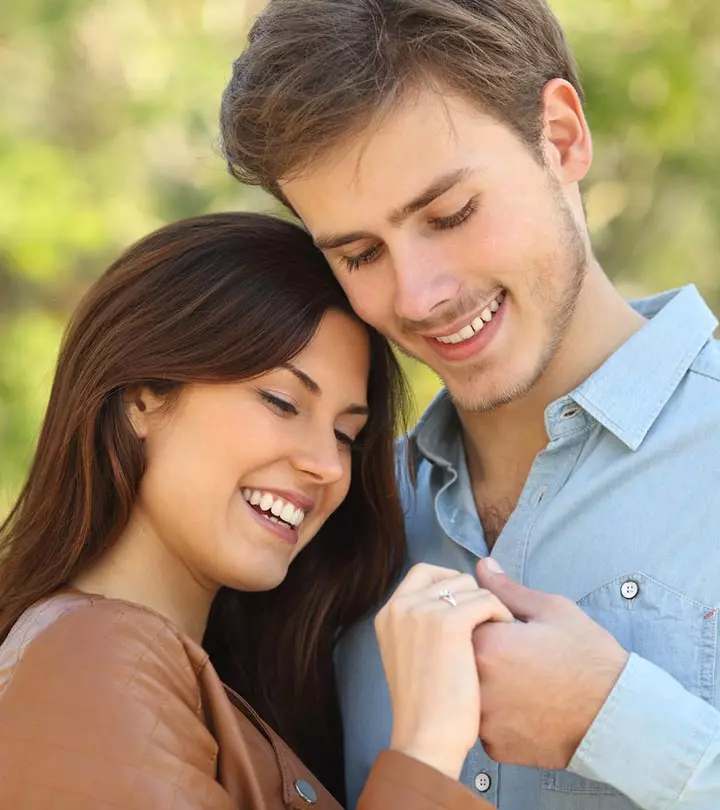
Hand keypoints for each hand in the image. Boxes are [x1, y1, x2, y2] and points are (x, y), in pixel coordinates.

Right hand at [375, 563, 512, 778]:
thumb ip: (419, 622)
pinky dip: (502, 614)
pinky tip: (505, 635)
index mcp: (389, 612)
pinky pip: (487, 601)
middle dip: (475, 597)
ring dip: (491, 607)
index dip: (451, 584)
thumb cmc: (426, 705)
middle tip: (487, 625)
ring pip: (473, 588)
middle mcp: (401, 605)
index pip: (423, 572)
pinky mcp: (448, 623)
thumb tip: (443, 597)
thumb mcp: (409, 654)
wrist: (425, 738)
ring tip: (497, 634)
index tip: (468, 606)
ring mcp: (422, 612)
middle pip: (452, 577)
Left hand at [473, 558, 629, 768]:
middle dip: (485, 654)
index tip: (512, 630)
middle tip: (522, 659)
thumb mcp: (552, 610)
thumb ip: (508, 590)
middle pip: (462, 660)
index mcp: (487, 645)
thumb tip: (482, 566)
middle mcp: (476, 685)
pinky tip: (526, 708)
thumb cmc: (588, 657)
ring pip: (471, 692)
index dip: (487, 624)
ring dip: (488, 685)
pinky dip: (499, 714)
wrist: (618, 717)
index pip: (464, 623)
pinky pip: (484, 722)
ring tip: (526, 684)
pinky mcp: (495, 747)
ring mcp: (483, 720)